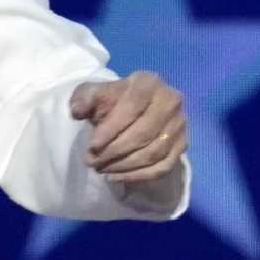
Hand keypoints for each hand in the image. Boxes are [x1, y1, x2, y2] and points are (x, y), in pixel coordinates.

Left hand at [69, 70, 186, 183]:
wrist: (132, 108)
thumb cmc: (111, 100)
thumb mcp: (93, 93)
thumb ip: (84, 99)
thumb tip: (77, 111)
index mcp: (148, 82)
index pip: (131, 107)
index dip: (110, 129)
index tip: (91, 146)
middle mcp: (171, 101)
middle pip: (143, 133)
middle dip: (113, 151)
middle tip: (92, 162)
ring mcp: (180, 125)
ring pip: (153, 153)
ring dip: (123, 166)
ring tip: (101, 169)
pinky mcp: (182, 145)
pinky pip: (162, 167)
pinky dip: (138, 176)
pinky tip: (116, 177)